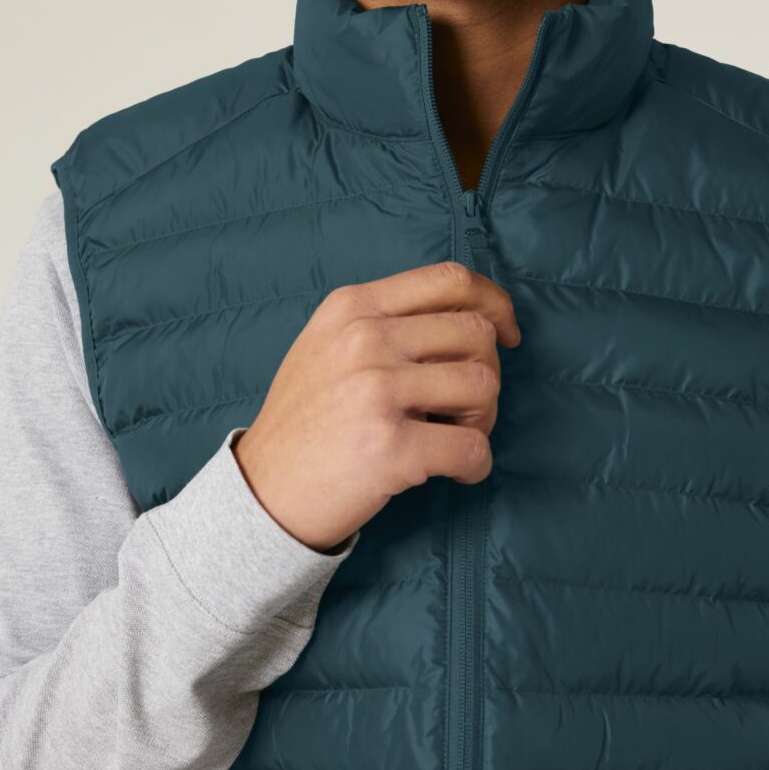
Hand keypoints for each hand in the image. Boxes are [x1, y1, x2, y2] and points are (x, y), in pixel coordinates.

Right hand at [233, 260, 520, 552]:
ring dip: (482, 419)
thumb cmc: (306, 420)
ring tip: (454, 438)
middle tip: (465, 409)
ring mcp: (377, 391)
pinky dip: (476, 465)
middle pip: (476, 334)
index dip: (494, 302)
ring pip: (483, 385)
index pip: (449, 279)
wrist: (264, 490)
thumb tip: (471, 318)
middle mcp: (364, 339)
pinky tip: (456, 473)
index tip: (506, 332)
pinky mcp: (391, 447)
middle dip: (486, 373)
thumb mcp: (327, 344)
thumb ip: (385, 320)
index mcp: (352, 307)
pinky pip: (473, 448)